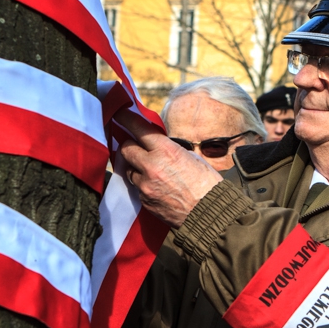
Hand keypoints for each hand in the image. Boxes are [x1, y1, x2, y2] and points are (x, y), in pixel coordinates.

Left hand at [116, 109, 222, 227]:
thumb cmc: (207, 184)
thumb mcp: (191, 157)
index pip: (138, 129)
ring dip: (136, 168)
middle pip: (126, 149)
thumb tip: (156, 146)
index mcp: (165, 151)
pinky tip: (158, 188)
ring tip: (152, 172)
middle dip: (129, 146)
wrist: (209, 213)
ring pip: (129, 170)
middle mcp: (151, 166)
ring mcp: (145, 185)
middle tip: (136, 146)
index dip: (126, 119)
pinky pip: (137, 188)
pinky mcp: (144, 201)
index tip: (119, 113)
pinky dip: (143, 185)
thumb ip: (169, 150)